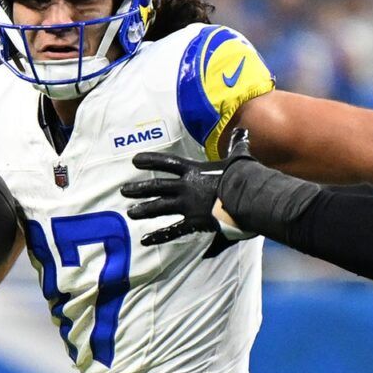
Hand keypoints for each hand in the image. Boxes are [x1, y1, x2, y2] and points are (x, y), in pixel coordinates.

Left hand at [121, 127, 253, 245]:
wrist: (248, 196)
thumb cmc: (245, 176)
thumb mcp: (239, 155)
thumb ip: (237, 143)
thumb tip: (243, 131)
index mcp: (194, 170)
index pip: (167, 162)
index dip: (150, 160)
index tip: (135, 161)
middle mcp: (186, 186)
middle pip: (157, 186)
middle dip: (139, 188)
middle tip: (124, 190)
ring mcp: (187, 205)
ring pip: (159, 207)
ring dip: (144, 210)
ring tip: (130, 213)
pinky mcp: (194, 222)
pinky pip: (173, 231)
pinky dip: (159, 236)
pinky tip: (145, 241)